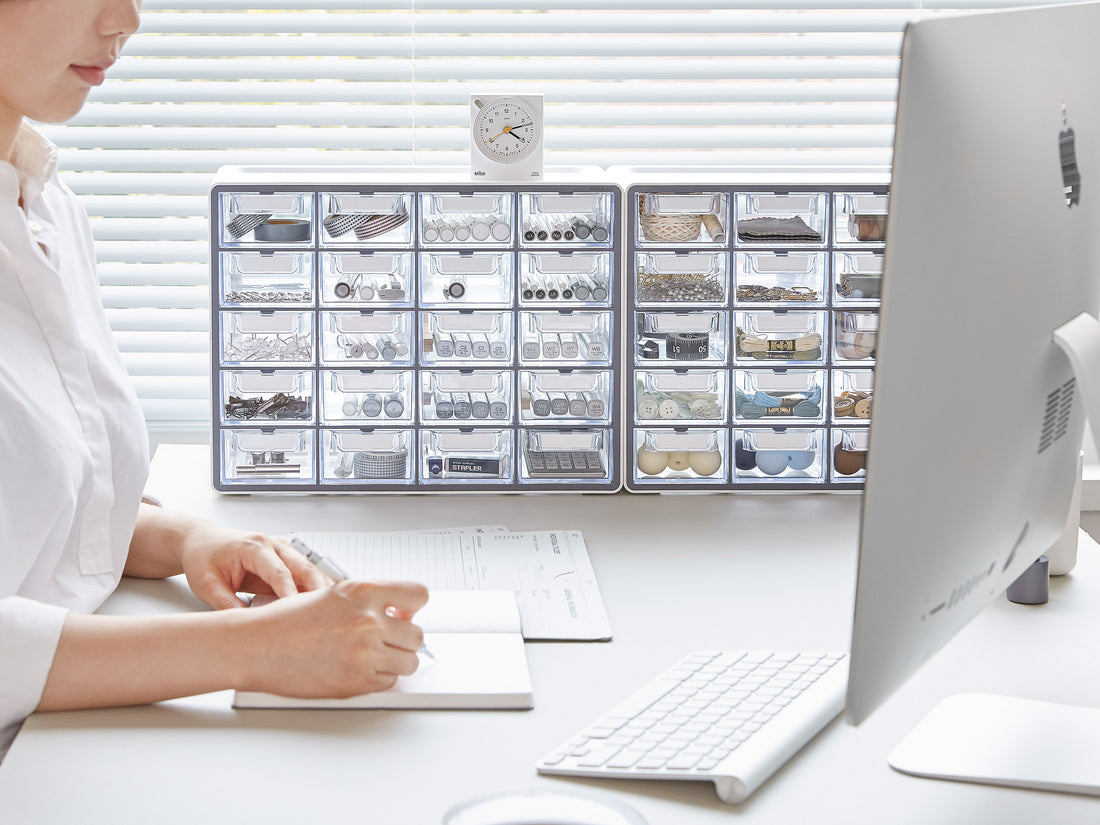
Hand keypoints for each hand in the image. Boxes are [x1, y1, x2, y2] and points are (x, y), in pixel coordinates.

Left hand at [173, 520, 329, 609]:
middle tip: (327, 609)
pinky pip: (302, 573)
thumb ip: (227, 605)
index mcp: (253, 547)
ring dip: (319, 586)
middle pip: (303, 567)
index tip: (296, 613)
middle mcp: (271, 545)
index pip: (279, 572)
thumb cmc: (203, 556)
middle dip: (317, 588)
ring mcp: (280, 550)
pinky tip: (319, 602)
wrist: (200, 540)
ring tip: (330, 608)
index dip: (290, 593)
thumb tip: (246, 625)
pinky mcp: (282, 559)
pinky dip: (312, 586)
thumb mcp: (207, 585)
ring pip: (308, 568)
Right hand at [239, 579, 429, 696]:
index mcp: (363, 592)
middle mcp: (367, 620)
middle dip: (404, 639)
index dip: (414, 606)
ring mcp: (364, 653)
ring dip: (396, 660)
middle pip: (418, 635)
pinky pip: (389, 682)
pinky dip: (378, 678)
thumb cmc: (286, 621)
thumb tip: (399, 611)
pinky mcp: (356, 681)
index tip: (404, 613)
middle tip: (384, 639)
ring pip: (409, 662)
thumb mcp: (332, 595)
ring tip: (372, 656)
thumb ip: (368, 601)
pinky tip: (357, 668)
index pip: (419, 594)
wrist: (256, 646)